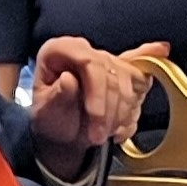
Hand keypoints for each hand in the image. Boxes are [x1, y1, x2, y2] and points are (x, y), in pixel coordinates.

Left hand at [27, 37, 164, 156]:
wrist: (62, 130)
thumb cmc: (51, 118)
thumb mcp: (45, 112)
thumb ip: (56, 96)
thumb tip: (68, 79)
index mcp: (61, 50)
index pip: (89, 62)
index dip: (97, 91)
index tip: (96, 117)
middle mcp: (86, 50)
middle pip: (113, 73)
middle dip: (109, 109)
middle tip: (98, 136)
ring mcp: (107, 60)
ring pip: (130, 81)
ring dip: (122, 114)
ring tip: (106, 134)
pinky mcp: (124, 73)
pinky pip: (141, 83)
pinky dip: (134, 110)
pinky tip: (121, 127)